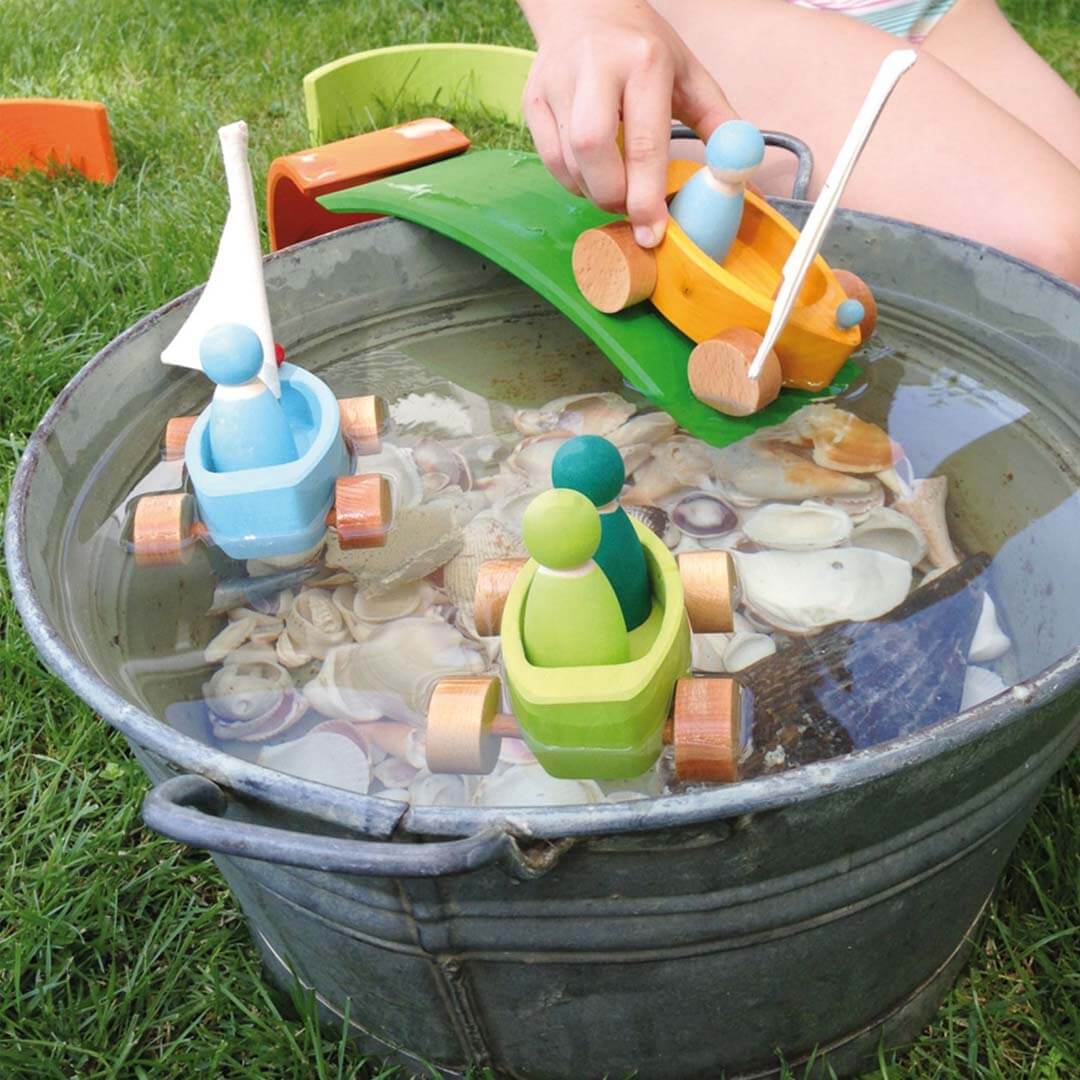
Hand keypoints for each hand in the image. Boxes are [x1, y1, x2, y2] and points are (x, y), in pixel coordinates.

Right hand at [519, 0, 734, 246]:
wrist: (585, 6)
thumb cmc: (642, 48)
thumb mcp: (687, 73)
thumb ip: (717, 120)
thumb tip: (738, 169)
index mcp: (643, 62)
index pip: (644, 142)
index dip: (647, 198)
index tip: (653, 233)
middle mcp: (594, 68)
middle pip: (592, 150)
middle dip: (612, 195)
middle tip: (629, 206)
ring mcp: (556, 83)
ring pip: (568, 162)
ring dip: (593, 191)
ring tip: (613, 187)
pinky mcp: (532, 99)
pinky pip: (549, 159)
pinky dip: (572, 180)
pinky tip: (591, 172)